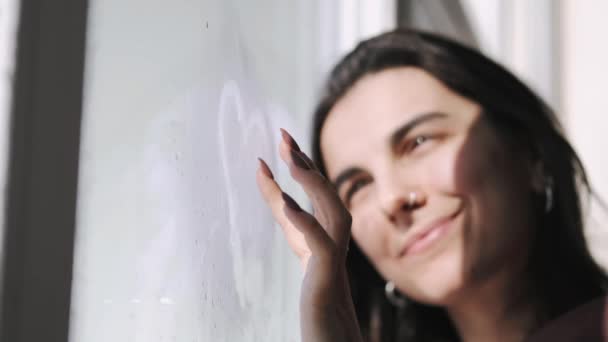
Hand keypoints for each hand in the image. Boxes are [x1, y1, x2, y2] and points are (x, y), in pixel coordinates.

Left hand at [256, 129, 362, 341]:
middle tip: (284, 137)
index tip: (283, 134)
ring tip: (289, 162)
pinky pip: (320, 243)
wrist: (329, 314)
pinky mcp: (326, 268)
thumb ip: (277, 200)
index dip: (300, 158)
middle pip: (324, 190)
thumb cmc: (314, 268)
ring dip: (312, 185)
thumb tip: (260, 165)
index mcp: (329, 217)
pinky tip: (288, 206)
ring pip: (331, 210)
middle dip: (305, 162)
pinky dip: (305, 222)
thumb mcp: (291, 229)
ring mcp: (335, 248)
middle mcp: (337, 229)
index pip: (316, 182)